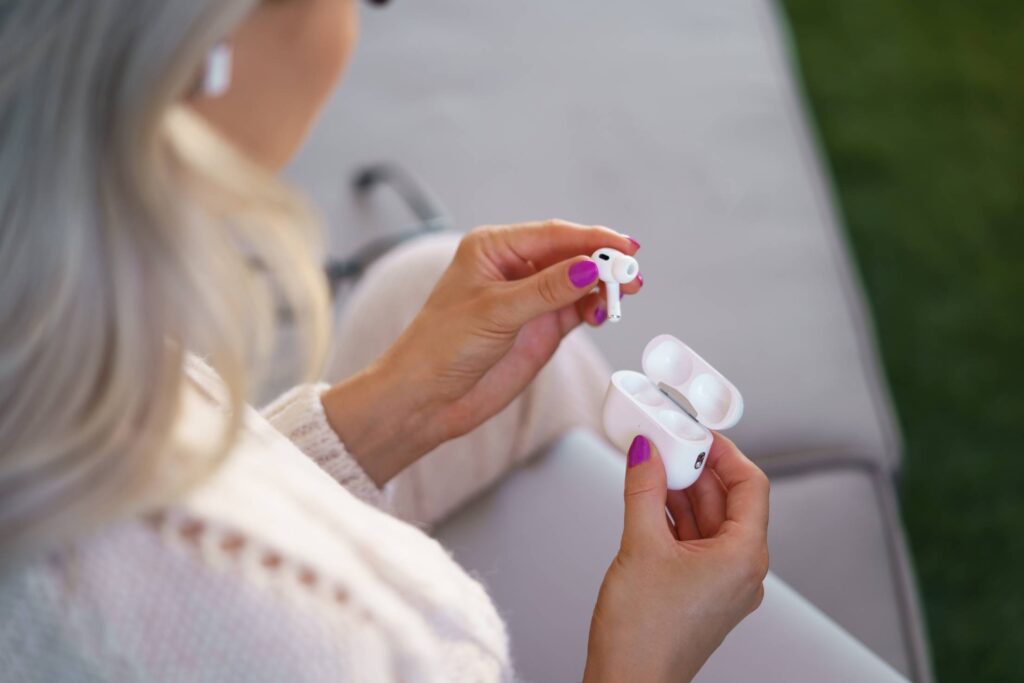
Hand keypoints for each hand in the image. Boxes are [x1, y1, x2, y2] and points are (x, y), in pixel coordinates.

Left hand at [321, 220, 641, 484]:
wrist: (427, 398)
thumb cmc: (441, 346)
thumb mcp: (495, 312)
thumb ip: (546, 290)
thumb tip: (588, 268)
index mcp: (494, 248)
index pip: (553, 235)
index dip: (592, 239)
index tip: (624, 247)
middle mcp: (514, 267)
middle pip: (572, 255)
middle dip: (604, 262)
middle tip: (632, 273)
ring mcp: (530, 298)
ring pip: (579, 282)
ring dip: (604, 286)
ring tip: (625, 294)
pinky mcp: (541, 327)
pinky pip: (578, 308)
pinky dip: (595, 308)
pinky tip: (604, 311)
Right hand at [584, 434, 769, 682]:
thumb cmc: (644, 636)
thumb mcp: (640, 545)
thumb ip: (644, 489)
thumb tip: (646, 453)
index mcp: (744, 557)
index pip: (751, 485)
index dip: (725, 452)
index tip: (698, 433)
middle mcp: (741, 571)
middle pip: (727, 501)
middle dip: (696, 469)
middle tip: (666, 444)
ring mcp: (722, 584)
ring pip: (708, 521)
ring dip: (681, 492)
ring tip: (652, 467)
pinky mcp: (700, 593)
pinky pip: (695, 542)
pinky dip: (674, 518)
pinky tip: (649, 501)